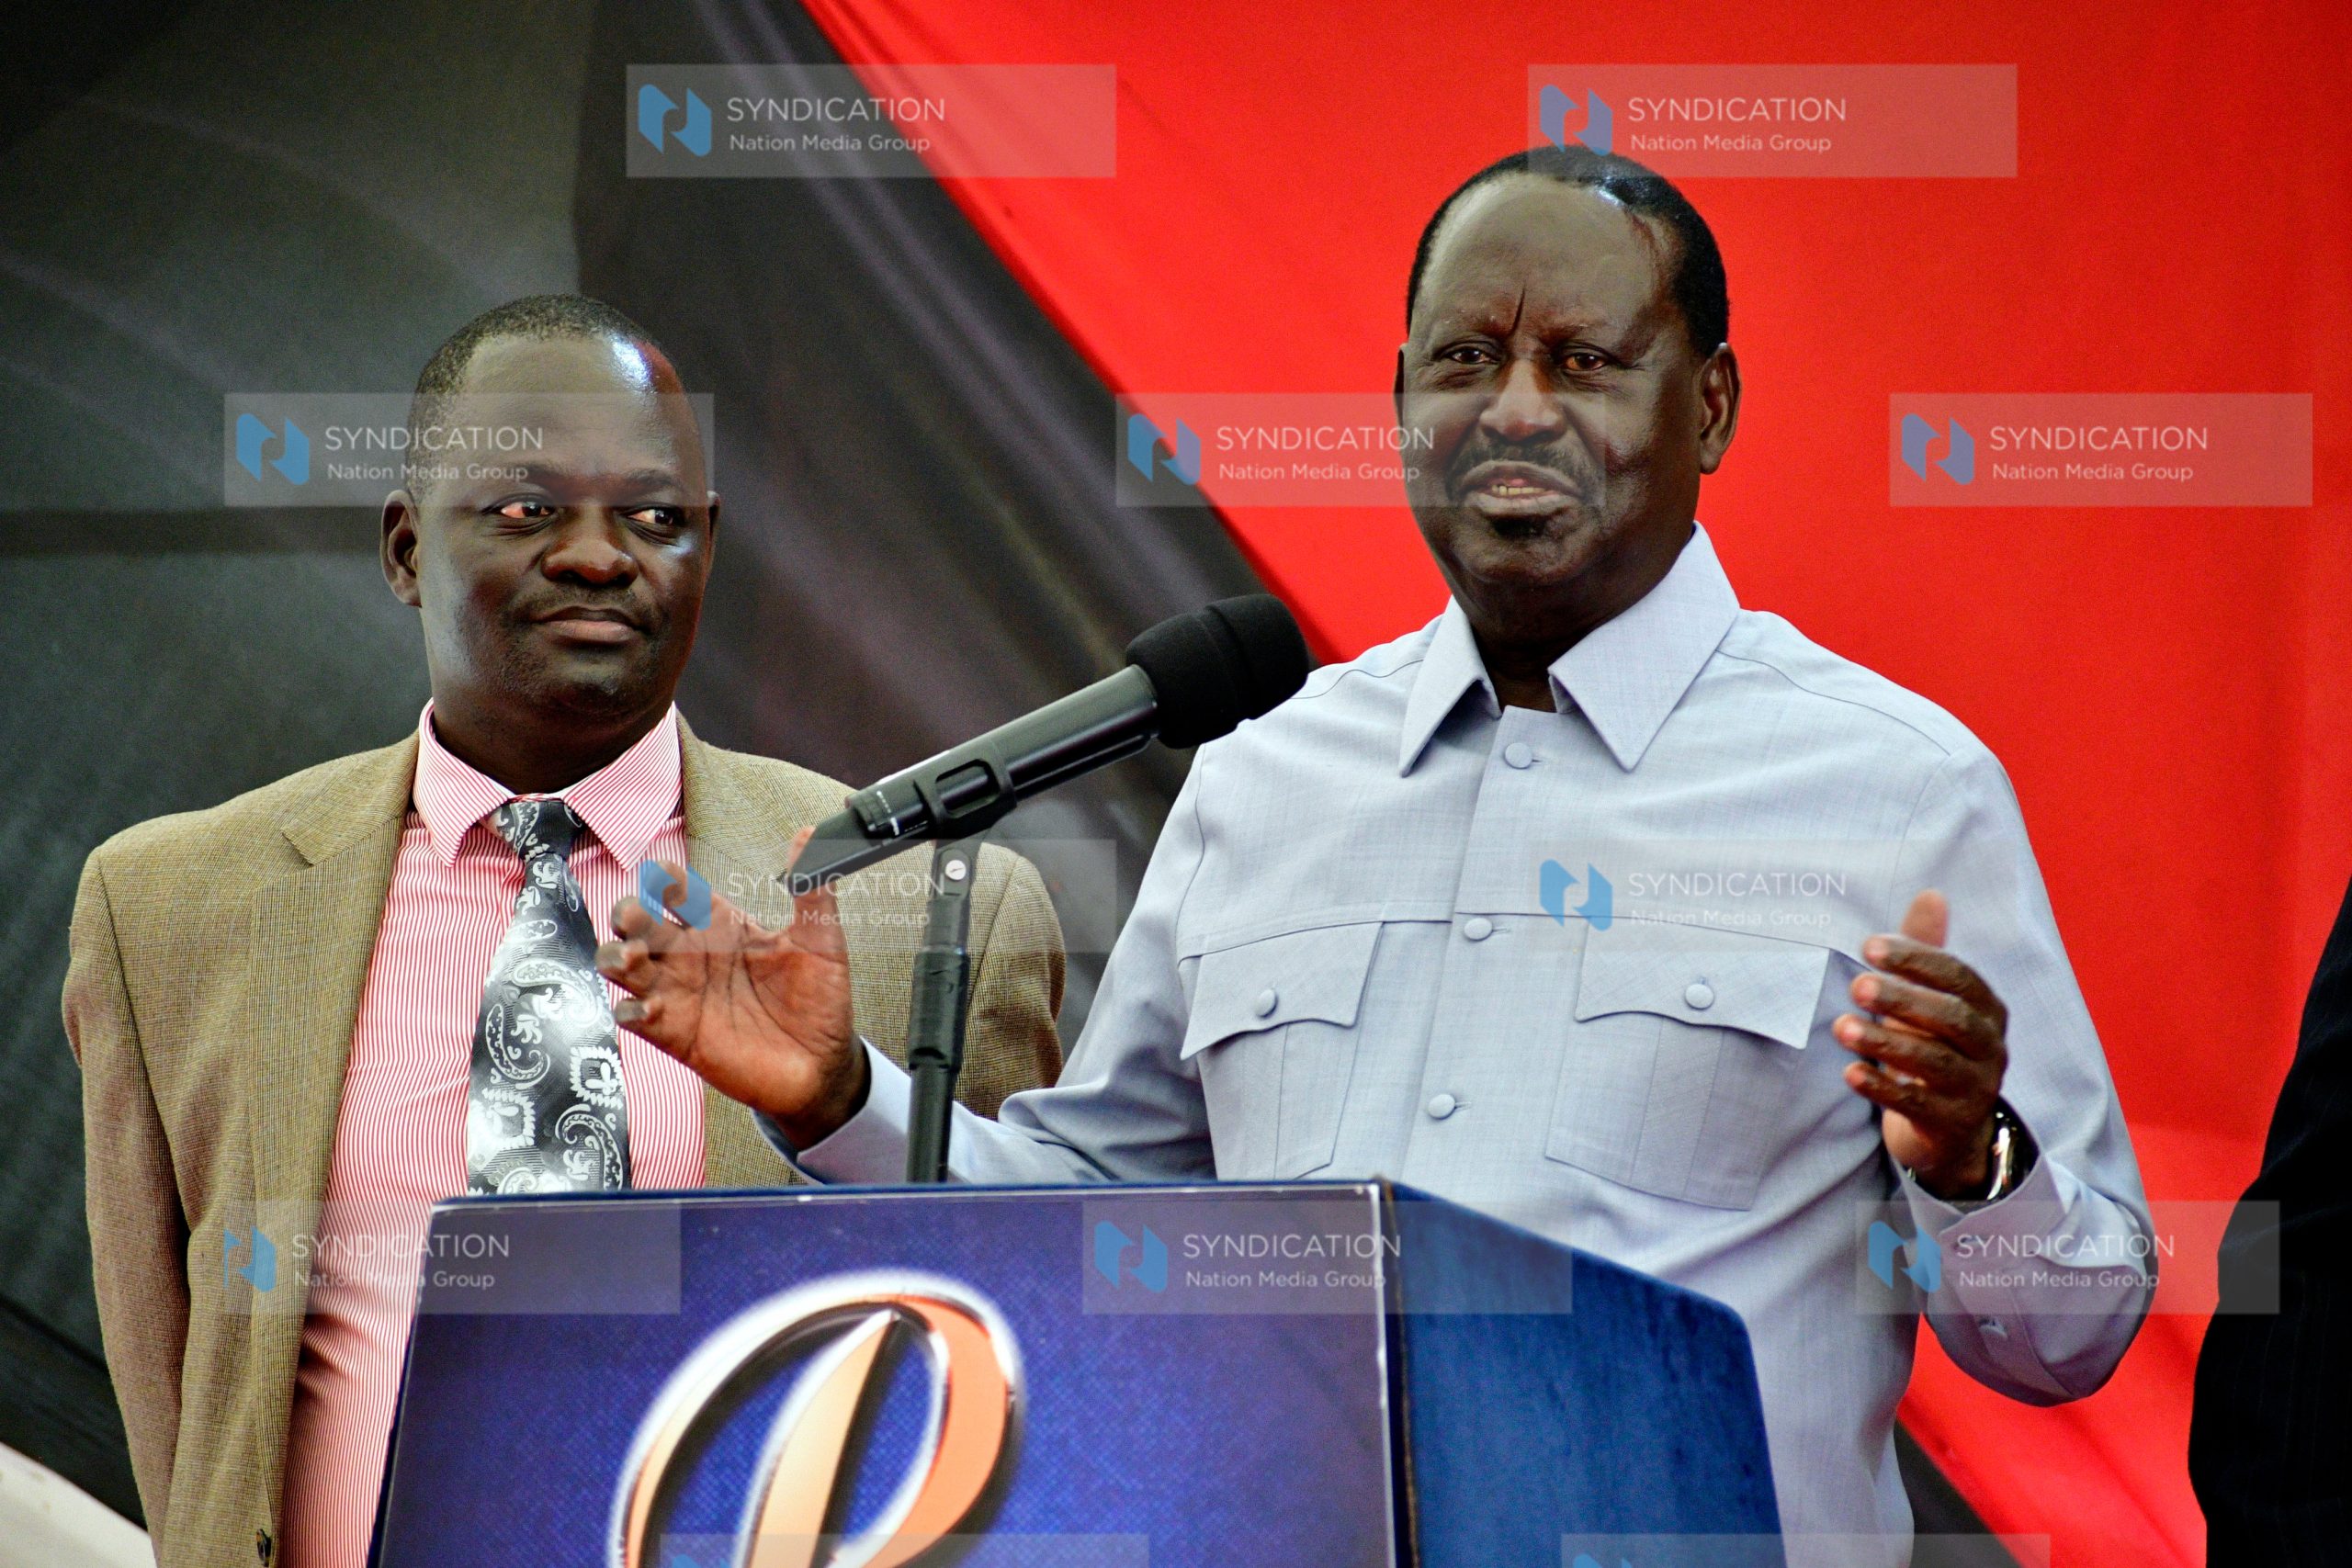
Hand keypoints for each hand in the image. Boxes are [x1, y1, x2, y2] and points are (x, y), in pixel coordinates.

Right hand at [596, 827, 868, 1148]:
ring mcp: (680, 993)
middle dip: (626, 914)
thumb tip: (811, 838)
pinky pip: (633, 1017)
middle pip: (637, 923)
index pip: (680, 890)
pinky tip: (647, 1009)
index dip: (667, 881)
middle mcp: (692, 955)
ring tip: (631, 960)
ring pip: (623, 966)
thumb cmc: (818, 1001)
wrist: (821, 1065)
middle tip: (634, 919)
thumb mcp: (821, 942)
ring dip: (615, 958)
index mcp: (722, 925)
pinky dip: (630, 1010)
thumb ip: (813, 891)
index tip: (667, 880)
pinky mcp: (675, 1033)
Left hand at [1834, 889, 2009, 1200]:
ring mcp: (1975, 1089)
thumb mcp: (1931, 1000)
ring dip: (1886, 1043)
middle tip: (1856, 985)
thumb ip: (1927, 952)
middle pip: (1951, 1018)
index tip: (1868, 946)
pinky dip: (1883, 1089)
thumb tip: (1931, 894)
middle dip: (1903, 999)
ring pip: (1935, 1064)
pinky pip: (1918, 1107)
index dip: (1916, 959)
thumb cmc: (1934, 1048)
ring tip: (1841, 1026)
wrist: (1950, 1129)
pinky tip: (1849, 1073)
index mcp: (1986, 1010)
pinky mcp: (1951, 1125)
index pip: (1957, 976)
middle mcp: (1989, 1048)